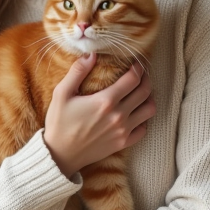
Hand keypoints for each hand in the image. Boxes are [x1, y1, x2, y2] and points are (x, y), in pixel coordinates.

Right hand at [43, 55, 155, 176]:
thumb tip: (91, 54)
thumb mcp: (62, 94)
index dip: (138, 68)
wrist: (60, 154)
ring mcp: (123, 131)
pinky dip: (144, 120)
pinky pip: (143, 129)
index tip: (136, 63)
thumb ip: (77, 72)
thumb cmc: (59, 123)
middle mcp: (119, 115)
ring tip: (141, 93)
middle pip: (145, 92)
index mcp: (105, 101)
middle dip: (146, 79)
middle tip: (141, 74)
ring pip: (149, 110)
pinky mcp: (123, 143)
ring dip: (148, 98)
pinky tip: (135, 114)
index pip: (133, 79)